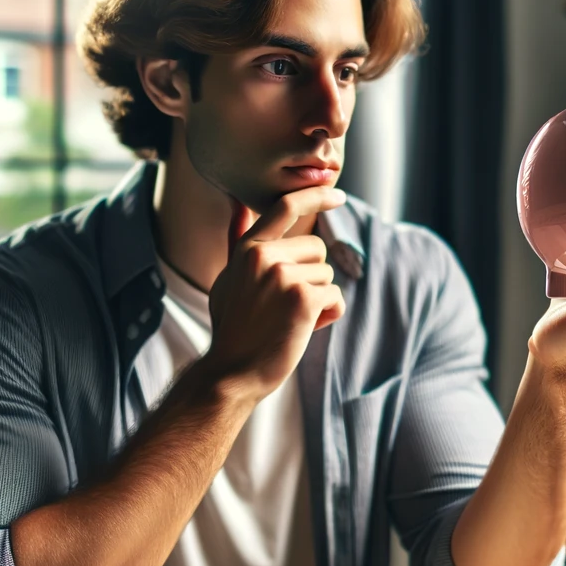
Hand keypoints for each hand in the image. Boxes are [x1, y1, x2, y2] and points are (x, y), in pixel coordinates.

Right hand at [204, 186, 346, 400]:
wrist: (232, 372)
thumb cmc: (234, 328)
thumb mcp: (228, 278)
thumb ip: (238, 241)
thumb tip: (236, 204)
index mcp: (248, 249)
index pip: (286, 207)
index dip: (316, 195)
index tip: (338, 193)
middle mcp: (264, 256)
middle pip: (317, 250)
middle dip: (312, 277)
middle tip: (285, 306)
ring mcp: (283, 276)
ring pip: (327, 275)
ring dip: (319, 299)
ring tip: (289, 319)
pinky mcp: (303, 299)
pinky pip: (336, 298)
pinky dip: (328, 315)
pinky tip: (303, 329)